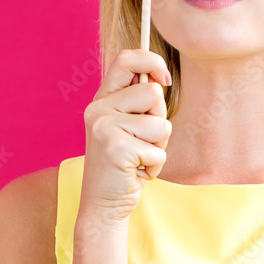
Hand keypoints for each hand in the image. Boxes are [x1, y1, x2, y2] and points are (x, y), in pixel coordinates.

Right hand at [80, 49, 171, 224]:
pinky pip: (159, 150)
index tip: (165, 79)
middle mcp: (99, 110)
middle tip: (143, 140)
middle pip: (153, 93)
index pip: (126, 58)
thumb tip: (160, 77)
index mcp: (102, 100)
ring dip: (159, 145)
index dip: (152, 61)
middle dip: (159, 118)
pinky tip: (136, 172)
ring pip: (161, 123)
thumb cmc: (124, 164)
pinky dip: (155, 165)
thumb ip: (137, 103)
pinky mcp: (117, 149)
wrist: (102, 205)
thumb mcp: (127, 127)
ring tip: (139, 157)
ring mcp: (105, 128)